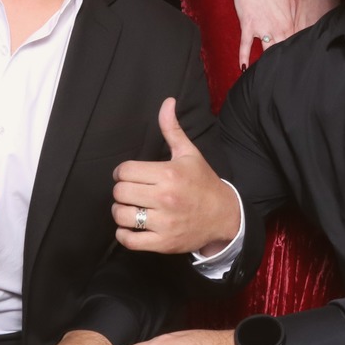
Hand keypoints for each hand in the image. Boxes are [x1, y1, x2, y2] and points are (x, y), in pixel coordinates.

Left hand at [112, 98, 239, 255]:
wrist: (224, 216)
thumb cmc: (203, 182)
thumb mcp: (189, 154)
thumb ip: (172, 129)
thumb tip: (167, 102)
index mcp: (169, 174)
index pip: (125, 171)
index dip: (122, 172)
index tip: (128, 175)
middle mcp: (165, 198)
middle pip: (120, 192)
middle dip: (121, 190)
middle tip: (130, 190)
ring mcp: (164, 222)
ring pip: (121, 216)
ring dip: (120, 211)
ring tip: (130, 207)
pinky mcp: (163, 242)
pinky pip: (129, 240)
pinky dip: (124, 234)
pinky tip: (132, 226)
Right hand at [233, 0, 295, 70]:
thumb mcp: (291, 1)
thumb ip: (298, 16)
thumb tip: (304, 26)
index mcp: (289, 24)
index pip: (295, 42)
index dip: (297, 51)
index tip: (298, 61)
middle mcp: (277, 30)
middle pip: (282, 49)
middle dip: (285, 61)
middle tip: (286, 75)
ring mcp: (262, 30)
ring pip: (267, 50)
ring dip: (268, 62)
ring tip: (270, 74)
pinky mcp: (248, 27)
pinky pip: (245, 45)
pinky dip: (243, 57)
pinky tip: (243, 68)